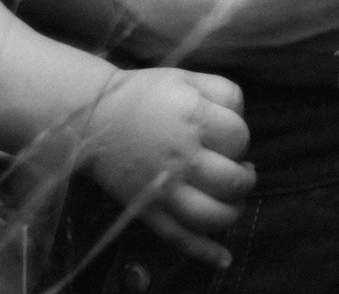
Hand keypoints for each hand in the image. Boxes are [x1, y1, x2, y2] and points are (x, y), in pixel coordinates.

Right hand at [84, 67, 254, 267]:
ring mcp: (164, 189)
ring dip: (232, 212)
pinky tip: (223, 258)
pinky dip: (205, 252)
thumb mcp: (188, 79)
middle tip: (238, 171)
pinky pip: (180, 238)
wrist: (94, 118)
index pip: (239, 139)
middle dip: (244, 178)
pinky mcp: (148, 210)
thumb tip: (244, 120)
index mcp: (194, 120)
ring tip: (232, 200)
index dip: (240, 139)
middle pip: (232, 181)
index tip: (228, 137)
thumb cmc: (145, 96)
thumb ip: (225, 92)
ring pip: (212, 216)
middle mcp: (181, 158)